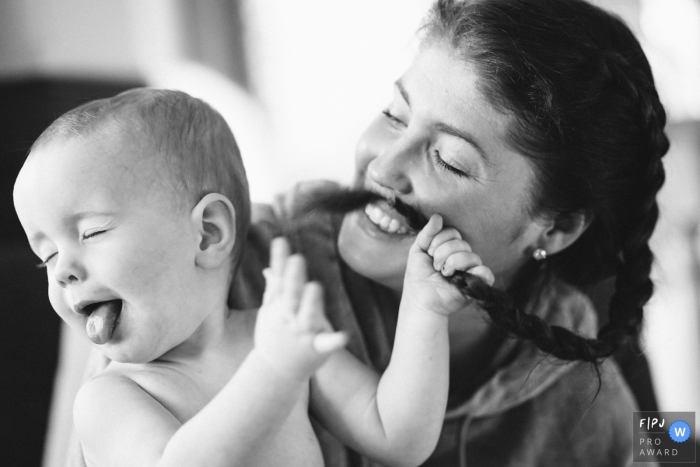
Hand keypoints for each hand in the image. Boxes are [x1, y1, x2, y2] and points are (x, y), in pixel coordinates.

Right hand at [255, 237, 347, 380]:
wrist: (274, 372)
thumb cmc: (274, 335)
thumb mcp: (270, 311)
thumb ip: (274, 288)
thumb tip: (271, 267)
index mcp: (279, 305)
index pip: (279, 278)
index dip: (279, 260)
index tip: (281, 241)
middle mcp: (289, 317)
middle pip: (291, 295)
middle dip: (293, 278)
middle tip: (297, 259)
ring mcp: (302, 333)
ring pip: (306, 316)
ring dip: (310, 303)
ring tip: (315, 286)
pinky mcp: (316, 348)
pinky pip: (325, 344)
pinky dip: (334, 341)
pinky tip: (343, 336)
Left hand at [403, 214, 494, 315]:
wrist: (420, 299)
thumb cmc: (418, 276)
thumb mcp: (418, 250)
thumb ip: (427, 233)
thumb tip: (438, 216)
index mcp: (450, 248)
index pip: (453, 233)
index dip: (439, 240)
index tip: (429, 253)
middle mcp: (462, 257)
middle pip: (461, 243)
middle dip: (442, 253)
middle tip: (435, 266)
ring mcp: (469, 270)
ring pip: (470, 255)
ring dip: (452, 263)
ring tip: (443, 273)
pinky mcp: (476, 284)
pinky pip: (486, 273)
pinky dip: (477, 273)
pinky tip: (459, 277)